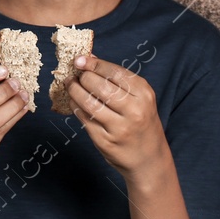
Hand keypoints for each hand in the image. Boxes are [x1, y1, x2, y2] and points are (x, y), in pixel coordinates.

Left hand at [67, 53, 168, 179]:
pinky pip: (85, 119)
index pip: (114, 72)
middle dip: (83, 77)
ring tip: (70, 85)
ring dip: (74, 90)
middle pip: (100, 86)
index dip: (94, 64)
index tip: (79, 59)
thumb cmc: (142, 123)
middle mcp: (134, 110)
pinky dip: (75, 107)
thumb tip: (89, 59)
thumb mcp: (140, 99)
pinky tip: (74, 102)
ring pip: (89, 102)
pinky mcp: (105, 141)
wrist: (149, 159)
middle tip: (75, 75)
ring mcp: (119, 128)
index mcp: (144, 94)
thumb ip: (117, 79)